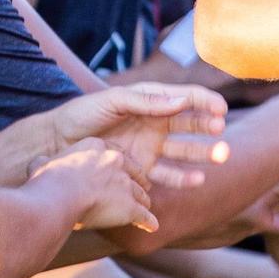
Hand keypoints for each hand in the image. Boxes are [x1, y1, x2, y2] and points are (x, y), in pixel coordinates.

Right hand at [33, 139, 156, 233]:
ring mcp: (125, 184)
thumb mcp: (41, 165)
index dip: (118, 165)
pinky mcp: (130, 207)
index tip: (117, 171)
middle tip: (138, 189)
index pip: (114, 154)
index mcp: (96, 147)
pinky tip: (151, 226)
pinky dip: (148, 221)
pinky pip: (144, 215)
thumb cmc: (47, 180)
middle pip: (134, 172)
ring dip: (143, 201)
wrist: (59, 196)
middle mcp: (116, 162)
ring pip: (141, 194)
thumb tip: (37, 163)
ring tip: (144, 209)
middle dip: (136, 181)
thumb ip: (43, 162)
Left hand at [50, 84, 228, 189]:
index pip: (185, 98)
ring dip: (204, 153)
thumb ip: (145, 101)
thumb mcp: (112, 101)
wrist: (57, 144)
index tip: (220, 108)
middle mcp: (155, 124)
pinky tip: (197, 179)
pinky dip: (184, 178)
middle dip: (208, 127)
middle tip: (220, 130)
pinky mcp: (143, 170)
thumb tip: (181, 101)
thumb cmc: (82, 115)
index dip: (205, 102)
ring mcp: (151, 148)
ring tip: (221, 155)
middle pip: (190, 125)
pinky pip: (168, 174)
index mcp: (151, 101)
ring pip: (185, 151)